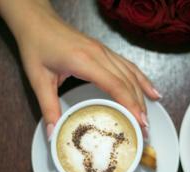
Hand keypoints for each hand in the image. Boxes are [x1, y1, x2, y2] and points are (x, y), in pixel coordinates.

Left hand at [0, 0, 159, 136]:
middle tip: (144, 128)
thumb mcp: (38, 79)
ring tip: (148, 116)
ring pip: (132, 76)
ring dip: (142, 97)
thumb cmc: (37, 46)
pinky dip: (143, 80)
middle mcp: (100, 55)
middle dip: (139, 107)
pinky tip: (152, 91)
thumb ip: (48, 108)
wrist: (37, 21)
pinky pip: (130, 67)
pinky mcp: (106, 52)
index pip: (116, 85)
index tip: (139, 122)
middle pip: (128, 83)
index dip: (130, 104)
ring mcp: (105, 52)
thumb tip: (54, 133)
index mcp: (85, 61)